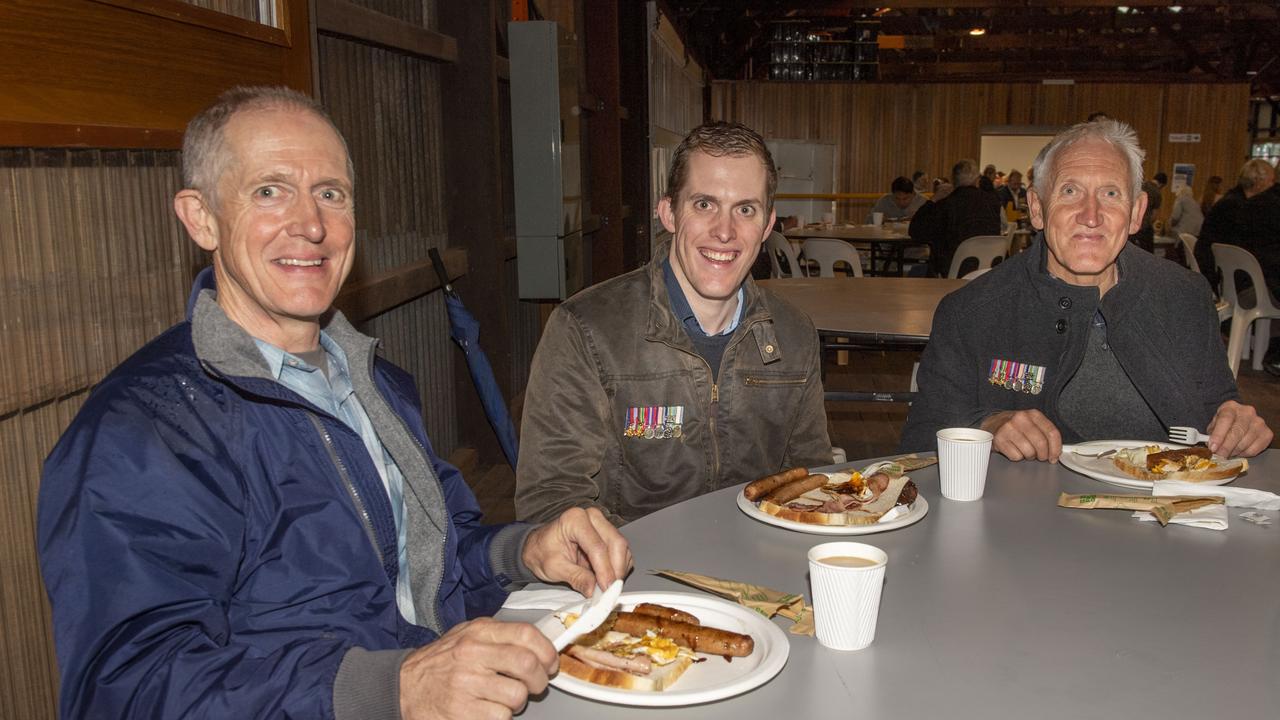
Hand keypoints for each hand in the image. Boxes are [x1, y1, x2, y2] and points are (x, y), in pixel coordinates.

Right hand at [399, 618, 555, 719]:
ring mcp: (466, 684)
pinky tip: (488, 709)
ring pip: (517, 696)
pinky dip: (500, 717)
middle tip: (536, 685)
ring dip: (517, 702)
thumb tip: (537, 644)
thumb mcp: (467, 635)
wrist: (404, 686)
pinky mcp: (463, 711)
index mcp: (478, 632)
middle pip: (527, 666)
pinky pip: (501, 717)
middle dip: (540, 680)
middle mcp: (472, 654)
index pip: (526, 634)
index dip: (546, 651)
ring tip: (503, 698)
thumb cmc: (440, 662)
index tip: (550, 662)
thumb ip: (499, 636)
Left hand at [522, 507, 631, 595]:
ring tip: (605, 586)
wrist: (539, 547)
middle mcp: (592, 517)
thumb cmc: (542, 552)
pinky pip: (622, 552)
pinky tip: (606, 578)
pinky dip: (618, 568)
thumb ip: (576, 578)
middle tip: (610, 590)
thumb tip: (594, 590)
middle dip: (616, 570)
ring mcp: (602, 524)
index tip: (606, 588)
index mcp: (575, 519)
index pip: (597, 546)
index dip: (605, 570)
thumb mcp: (555, 568)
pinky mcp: (608, 535)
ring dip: (618, 570)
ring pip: (622, 548)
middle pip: (616, 543)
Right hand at [981, 409, 1062, 461]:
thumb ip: (1045, 434)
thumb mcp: (1032, 424)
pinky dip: (1017, 457)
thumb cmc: (1016, 427)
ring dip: (1029, 456)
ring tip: (1025, 451)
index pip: (1052, 432)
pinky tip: (1013, 449)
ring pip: (1029, 452)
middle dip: (1043, 455)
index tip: (1054, 456)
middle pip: (1041, 443)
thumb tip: (1055, 452)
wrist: (992, 424)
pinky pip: (1016, 456)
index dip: (1056, 448)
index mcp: (1033, 414)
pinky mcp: (999, 439)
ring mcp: (1009, 428)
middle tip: (1040, 457)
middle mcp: (1021, 418)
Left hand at [1206, 400, 1272, 457]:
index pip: (1225, 419)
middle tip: (1219, 455)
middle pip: (1237, 432)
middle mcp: (1247, 412)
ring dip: (1234, 452)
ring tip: (1227, 453)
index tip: (1213, 447)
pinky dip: (1244, 454)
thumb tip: (1211, 447)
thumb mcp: (1214, 425)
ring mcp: (1259, 422)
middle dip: (1226, 447)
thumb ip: (1211, 434)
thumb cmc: (1224, 424)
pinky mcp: (1267, 433)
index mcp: (1231, 407)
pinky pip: (1254, 449)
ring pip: (1245, 442)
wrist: (1238, 420)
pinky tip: (1238, 452)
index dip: (1218, 435)